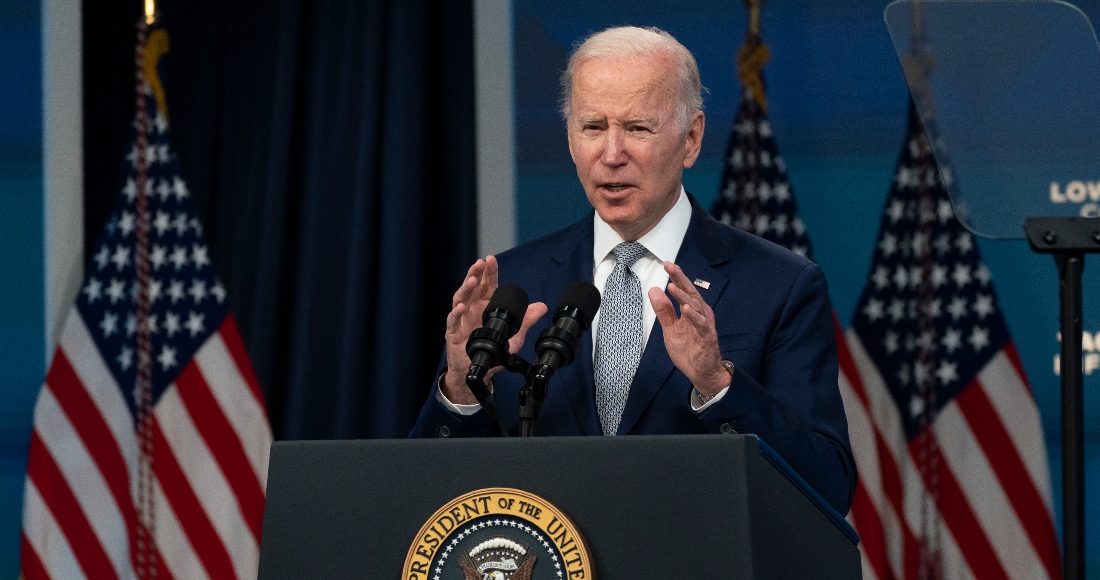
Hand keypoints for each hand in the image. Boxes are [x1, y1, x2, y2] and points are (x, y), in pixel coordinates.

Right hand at [441, 256, 547, 403]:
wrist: (478, 369)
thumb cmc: (493, 348)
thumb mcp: (514, 335)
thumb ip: (526, 320)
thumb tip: (542, 307)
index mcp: (485, 305)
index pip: (486, 285)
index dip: (489, 272)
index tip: (491, 260)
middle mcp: (472, 308)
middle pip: (472, 287)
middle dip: (475, 273)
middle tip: (481, 263)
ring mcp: (461, 319)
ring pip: (460, 299)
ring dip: (466, 288)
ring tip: (472, 280)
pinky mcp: (453, 332)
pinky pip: (453, 320)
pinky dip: (456, 313)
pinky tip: (462, 307)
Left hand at [649, 262, 728, 396]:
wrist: (701, 372)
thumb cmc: (689, 349)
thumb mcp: (670, 329)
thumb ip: (664, 311)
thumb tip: (654, 290)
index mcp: (691, 310)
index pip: (683, 290)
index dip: (676, 277)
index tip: (667, 264)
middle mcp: (700, 313)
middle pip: (690, 292)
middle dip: (680, 279)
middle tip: (670, 266)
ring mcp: (704, 324)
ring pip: (695, 306)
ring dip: (684, 296)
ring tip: (672, 287)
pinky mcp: (707, 336)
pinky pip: (701, 324)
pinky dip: (694, 316)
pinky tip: (686, 309)